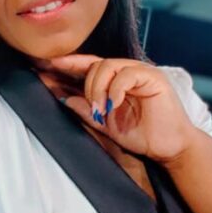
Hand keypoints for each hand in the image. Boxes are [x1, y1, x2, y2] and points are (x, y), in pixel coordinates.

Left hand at [36, 54, 198, 162]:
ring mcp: (139, 73)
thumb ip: (87, 111)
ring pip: (107, 65)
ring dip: (97, 88)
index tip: (41, 67)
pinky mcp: (153, 77)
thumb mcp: (106, 125)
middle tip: (78, 98)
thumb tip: (64, 99)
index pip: (85, 67)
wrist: (170, 148)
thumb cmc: (142, 135)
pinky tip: (112, 104)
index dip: (65, 66)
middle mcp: (125, 72)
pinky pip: (127, 74)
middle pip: (92, 64)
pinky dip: (115, 89)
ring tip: (99, 109)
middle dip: (78, 79)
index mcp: (113, 82)